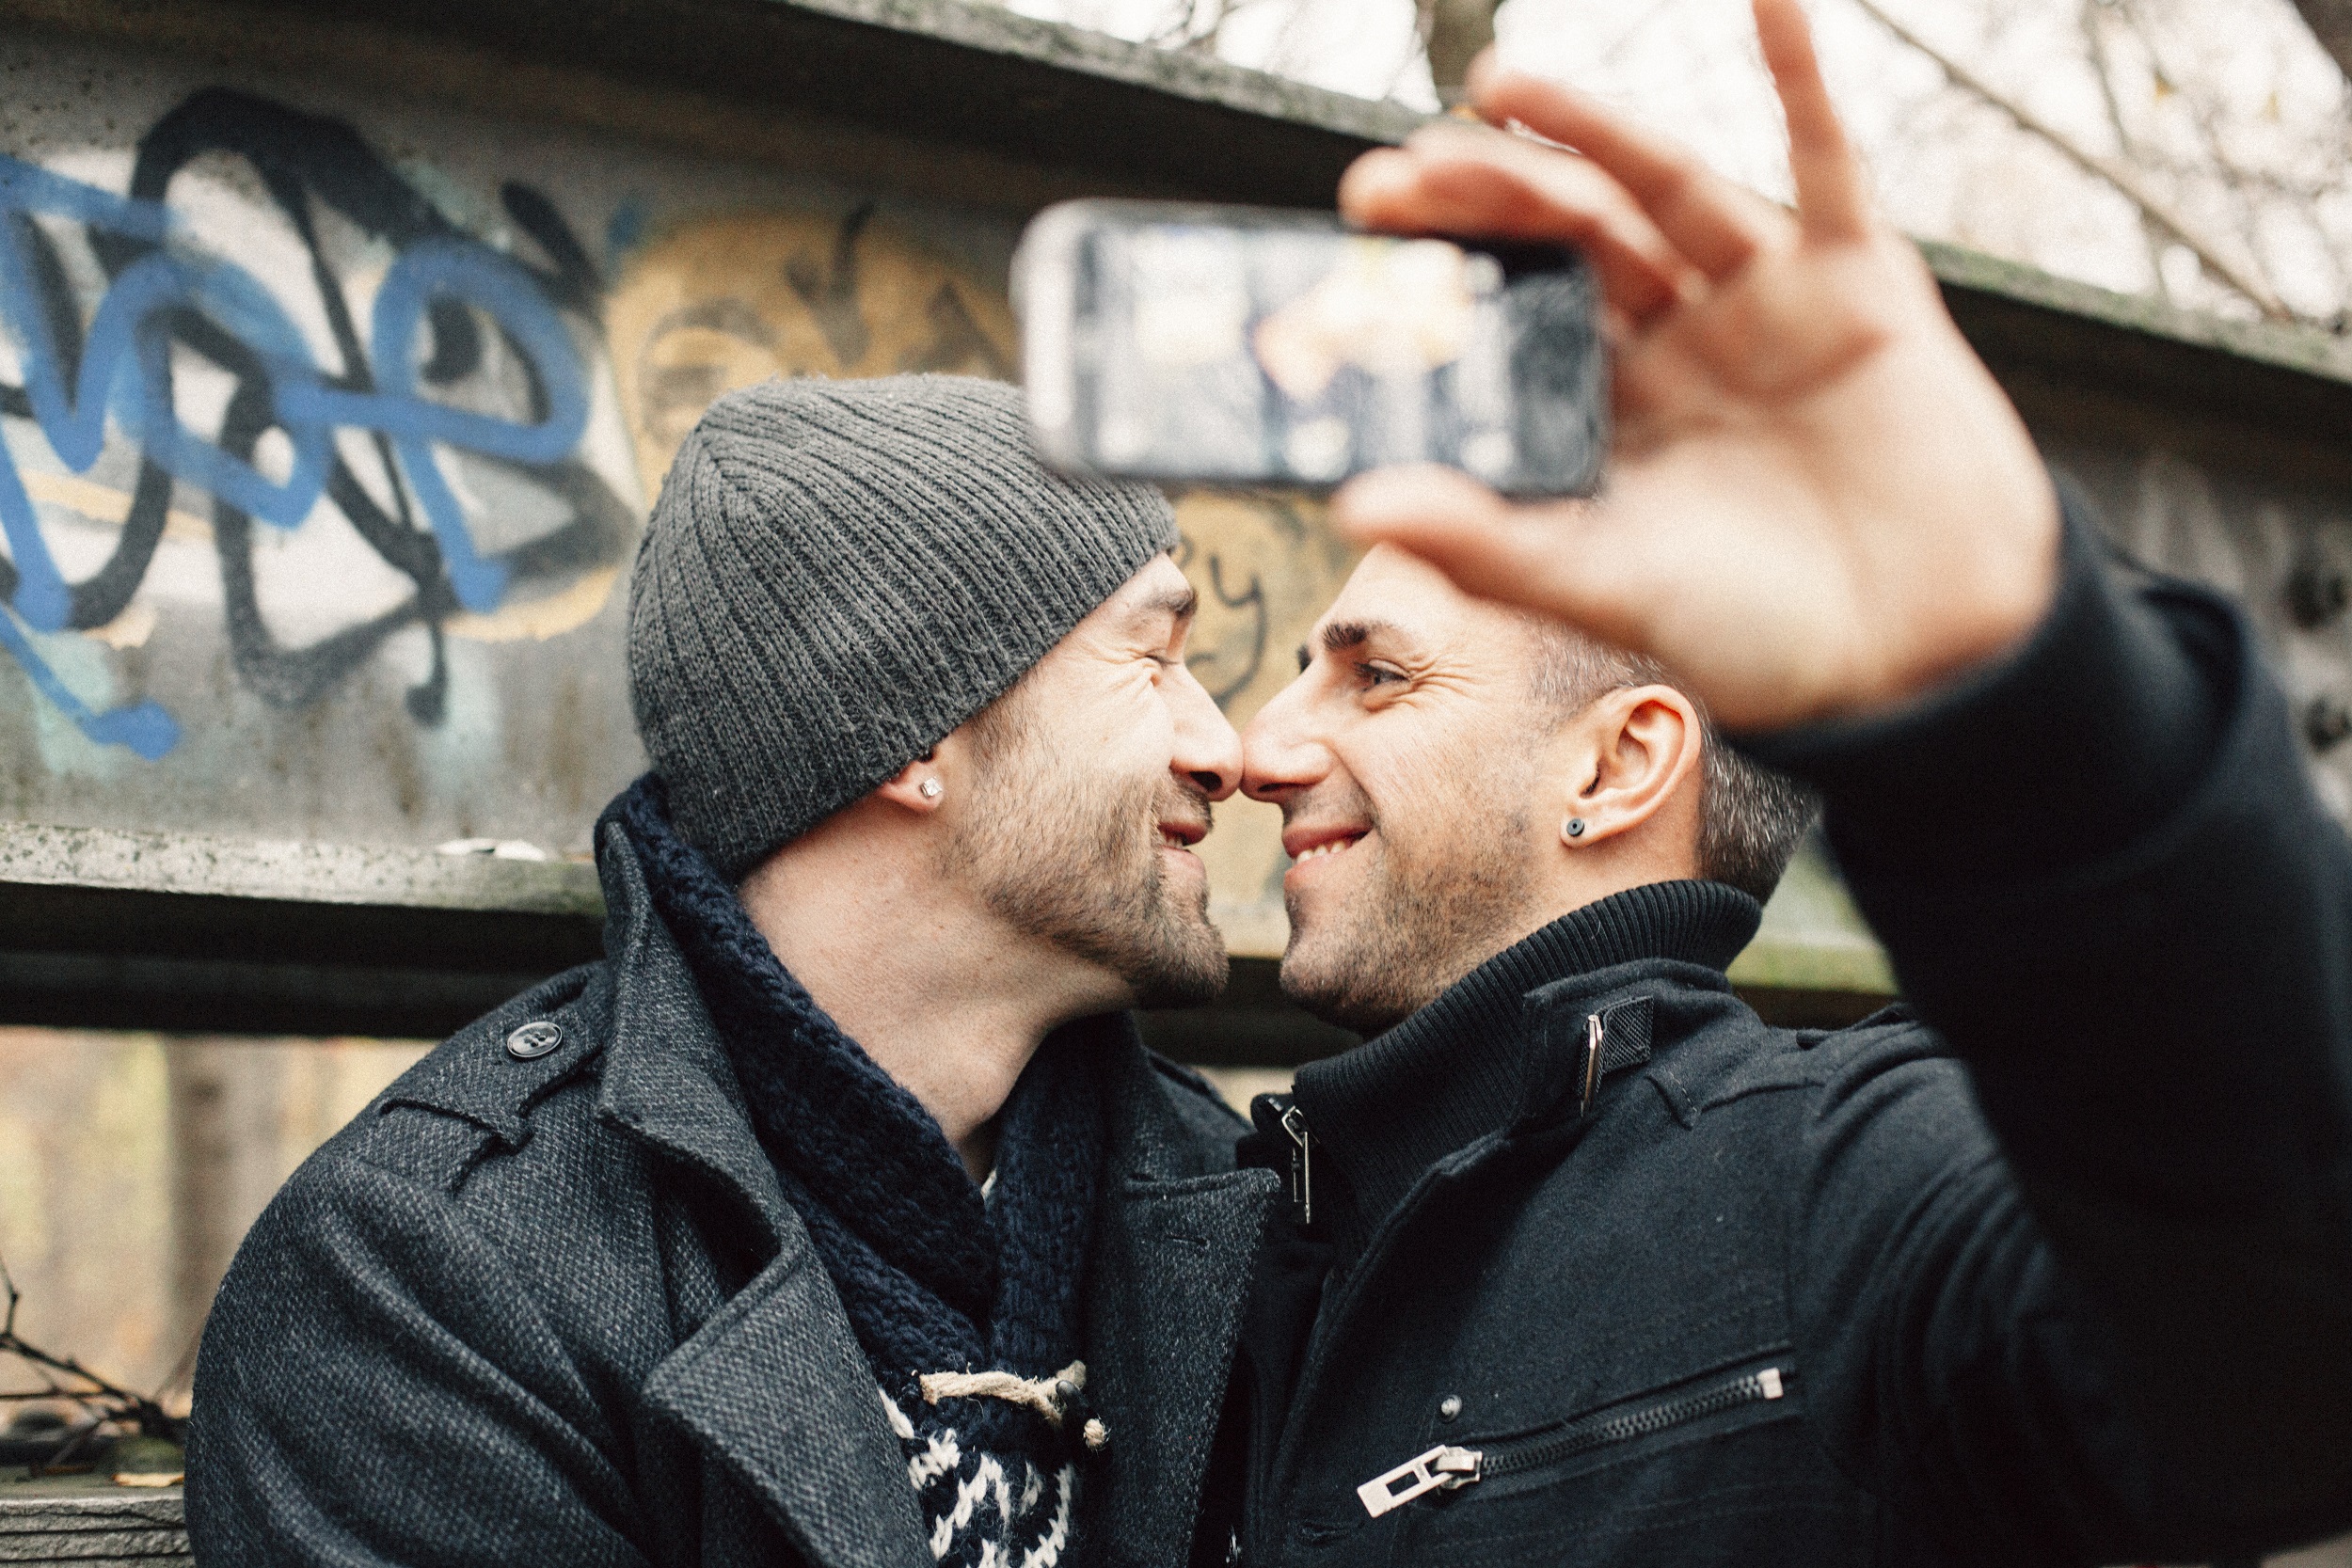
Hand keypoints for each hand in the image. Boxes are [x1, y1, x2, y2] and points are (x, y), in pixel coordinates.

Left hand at [1331, 0, 2059, 730]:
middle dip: (1478, 199)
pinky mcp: (1855, 281)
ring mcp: (1759, 301)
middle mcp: (1670, 341)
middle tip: (1388, 179)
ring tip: (1498, 82)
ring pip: (1661, 189)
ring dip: (1586, 125)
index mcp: (1602, 410)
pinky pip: (1829, 161)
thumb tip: (1350, 503)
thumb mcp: (1607, 587)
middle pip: (1563, 239)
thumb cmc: (1763, 635)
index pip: (1503, 320)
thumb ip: (1487, 542)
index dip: (1434, 282)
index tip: (1348, 257)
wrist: (1928, 656)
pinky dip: (1801, 75)